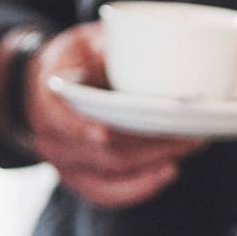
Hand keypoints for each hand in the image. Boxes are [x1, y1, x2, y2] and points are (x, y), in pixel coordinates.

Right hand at [28, 24, 202, 207]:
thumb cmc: (75, 59)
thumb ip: (111, 42)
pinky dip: (141, 187)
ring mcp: (65, 164)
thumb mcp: (87, 40)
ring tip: (186, 148)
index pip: (60, 120)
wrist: (47, 86)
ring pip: (109, 180)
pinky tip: (166, 171)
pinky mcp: (81, 179)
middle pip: (102, 154)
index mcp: (47, 99)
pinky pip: (109, 195)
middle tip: (189, 132)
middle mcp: (50, 138)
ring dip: (151, 168)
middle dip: (149, 147)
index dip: (80, 129)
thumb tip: (156, 40)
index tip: (105, 133)